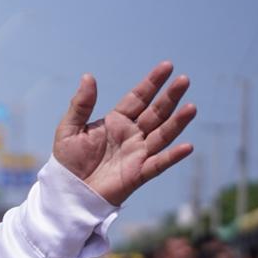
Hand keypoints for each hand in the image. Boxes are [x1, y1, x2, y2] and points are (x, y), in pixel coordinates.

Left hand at [53, 61, 195, 204]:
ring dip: (177, 122)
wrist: (66, 191)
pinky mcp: (138, 174)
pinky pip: (158, 164)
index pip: (138, 98)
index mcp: (116, 122)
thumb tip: (88, 76)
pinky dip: (173, 156)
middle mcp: (131, 135)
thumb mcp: (69, 129)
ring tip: (191, 107)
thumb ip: (81, 105)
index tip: (167, 66)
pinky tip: (187, 147)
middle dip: (170, 97)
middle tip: (184, 80)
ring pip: (162, 135)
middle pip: (156, 113)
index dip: (152, 83)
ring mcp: (137, 153)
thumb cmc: (67, 162)